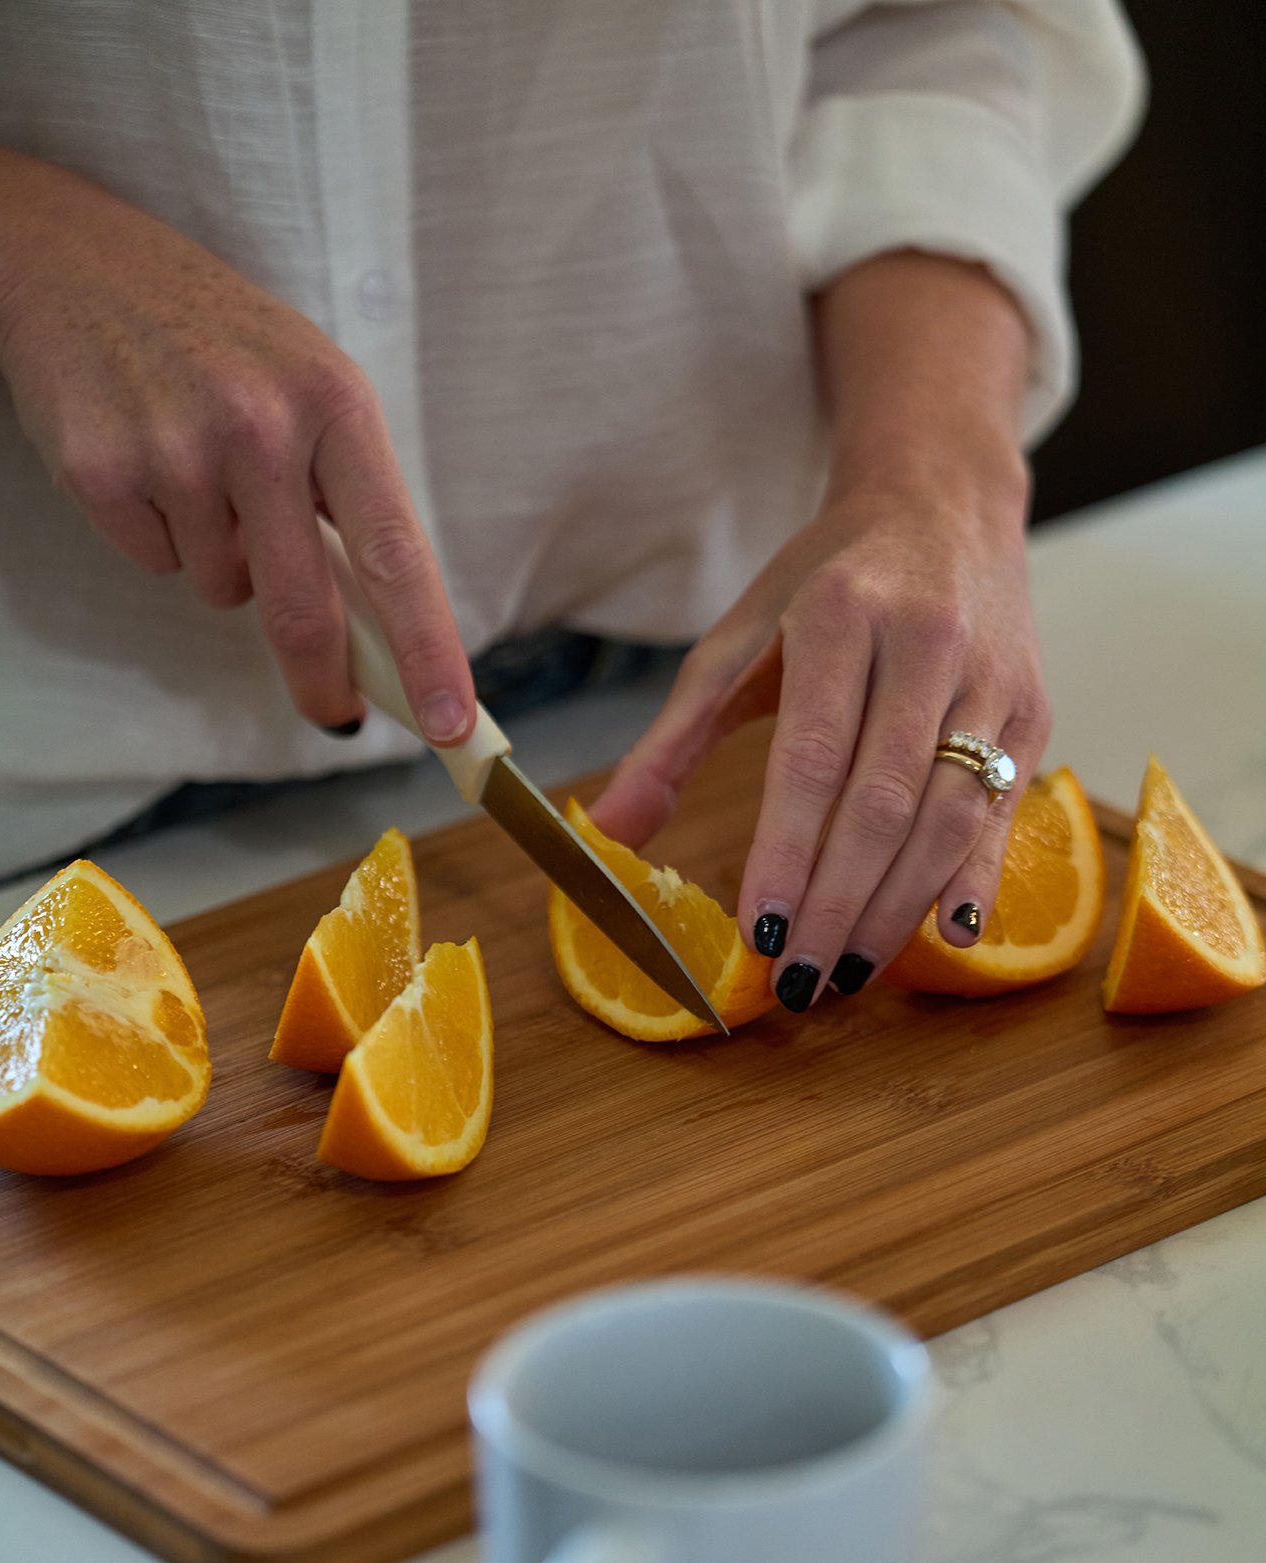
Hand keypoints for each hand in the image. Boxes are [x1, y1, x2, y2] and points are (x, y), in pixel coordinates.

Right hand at [0, 143, 472, 740]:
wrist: (77, 266)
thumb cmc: (223, 346)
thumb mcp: (310, 388)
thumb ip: (348, 497)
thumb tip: (386, 632)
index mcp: (336, 404)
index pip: (396, 553)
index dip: (428, 648)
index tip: (451, 722)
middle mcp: (262, 425)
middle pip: (303, 606)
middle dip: (322, 677)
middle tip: (334, 710)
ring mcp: (178, 447)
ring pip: (224, 588)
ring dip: (223, 563)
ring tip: (200, 473)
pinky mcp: (103, 469)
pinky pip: (157, 562)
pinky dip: (160, 537)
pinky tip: (148, 462)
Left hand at [590, 471, 1050, 1004]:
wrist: (942, 504)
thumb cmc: (827, 583)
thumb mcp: (737, 642)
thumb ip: (671, 742)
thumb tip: (604, 835)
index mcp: (841, 615)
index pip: (813, 758)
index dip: (787, 854)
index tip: (758, 935)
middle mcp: (928, 642)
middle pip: (884, 803)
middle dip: (837, 906)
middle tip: (798, 983)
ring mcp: (991, 678)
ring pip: (950, 817)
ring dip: (897, 910)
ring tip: (848, 973)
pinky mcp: (1033, 708)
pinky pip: (1003, 811)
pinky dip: (974, 881)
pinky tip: (944, 936)